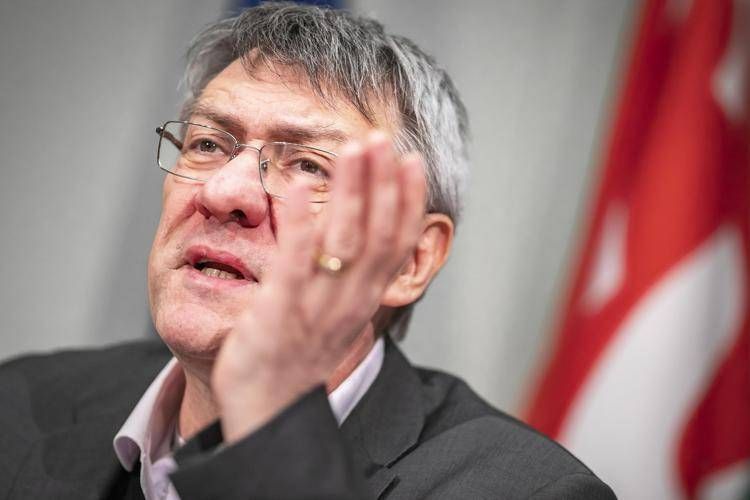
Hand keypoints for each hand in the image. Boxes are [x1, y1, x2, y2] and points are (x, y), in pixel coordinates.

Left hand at [211, 131, 426, 441]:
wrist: (268, 416)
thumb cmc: (297, 360)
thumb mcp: (334, 316)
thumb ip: (345, 276)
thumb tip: (353, 233)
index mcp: (362, 300)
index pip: (396, 245)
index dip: (408, 201)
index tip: (410, 161)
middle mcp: (348, 303)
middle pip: (377, 236)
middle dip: (382, 184)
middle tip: (381, 138)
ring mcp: (316, 309)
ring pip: (345, 244)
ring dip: (351, 193)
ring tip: (352, 150)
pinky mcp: (279, 315)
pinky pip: (293, 265)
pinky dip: (300, 225)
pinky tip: (299, 188)